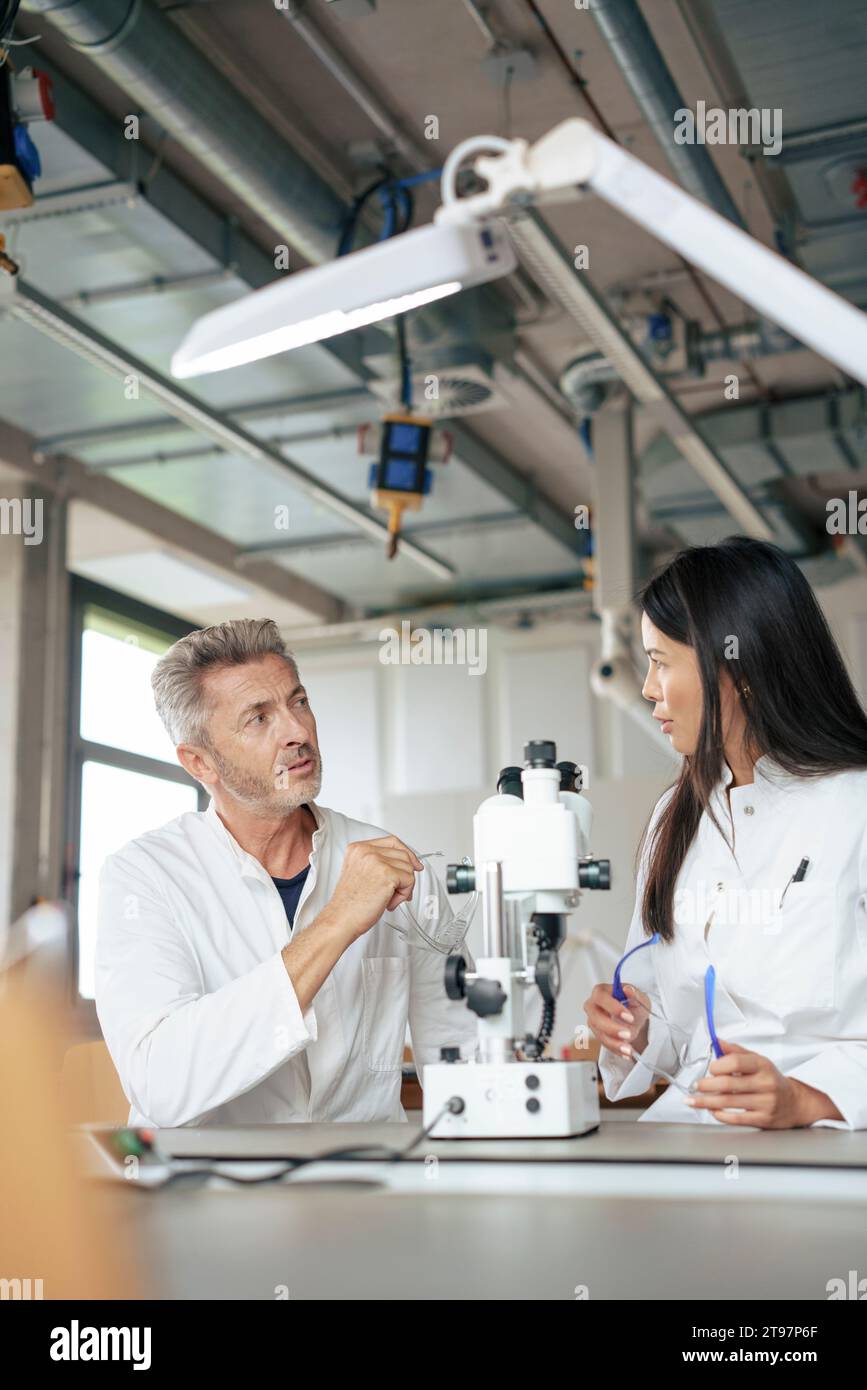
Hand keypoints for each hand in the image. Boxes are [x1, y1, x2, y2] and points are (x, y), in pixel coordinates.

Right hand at [327, 835, 423, 940]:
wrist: (342, 919)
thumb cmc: (350, 904)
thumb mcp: (361, 874)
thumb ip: (379, 864)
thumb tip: (407, 864)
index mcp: (358, 849)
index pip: (392, 841)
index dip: (406, 853)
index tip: (414, 864)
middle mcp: (366, 851)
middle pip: (403, 855)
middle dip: (405, 875)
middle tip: (397, 892)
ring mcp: (376, 861)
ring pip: (408, 868)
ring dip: (403, 888)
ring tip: (387, 899)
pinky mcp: (387, 874)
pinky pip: (410, 880)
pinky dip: (403, 895)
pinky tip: (388, 902)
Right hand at [584, 982, 651, 1057]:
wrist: (634, 1018)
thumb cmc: (634, 1004)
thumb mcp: (640, 998)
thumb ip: (635, 994)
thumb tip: (629, 990)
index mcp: (601, 992)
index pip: (601, 998)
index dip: (613, 1007)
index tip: (629, 1017)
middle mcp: (593, 1006)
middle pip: (596, 1018)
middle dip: (612, 1028)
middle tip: (627, 1034)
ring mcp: (594, 1022)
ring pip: (599, 1034)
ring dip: (614, 1043)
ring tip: (628, 1048)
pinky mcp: (598, 1034)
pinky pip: (604, 1044)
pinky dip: (616, 1049)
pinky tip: (625, 1052)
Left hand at [685, 1040, 815, 1127]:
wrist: (795, 1103)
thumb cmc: (771, 1079)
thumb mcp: (757, 1060)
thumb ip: (736, 1051)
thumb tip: (716, 1041)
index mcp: (762, 1065)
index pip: (736, 1062)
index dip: (718, 1065)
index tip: (710, 1069)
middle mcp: (765, 1084)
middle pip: (728, 1084)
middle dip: (706, 1085)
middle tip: (695, 1085)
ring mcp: (765, 1103)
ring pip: (729, 1102)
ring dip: (706, 1101)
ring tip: (694, 1099)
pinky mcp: (763, 1120)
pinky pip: (736, 1119)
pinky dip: (720, 1115)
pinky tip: (712, 1110)